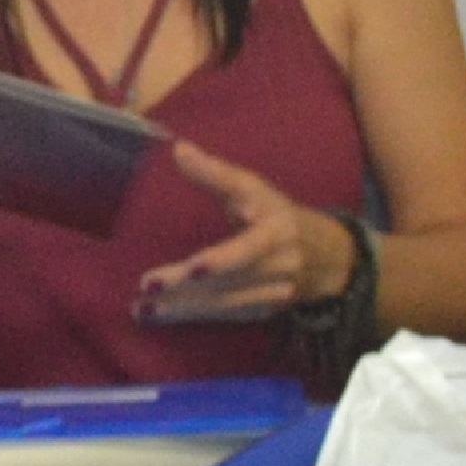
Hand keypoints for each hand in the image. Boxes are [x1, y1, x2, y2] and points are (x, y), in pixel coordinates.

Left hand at [134, 139, 347, 326]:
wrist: (323, 255)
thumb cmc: (275, 214)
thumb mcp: (253, 188)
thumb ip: (215, 173)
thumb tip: (178, 149)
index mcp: (278, 232)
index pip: (251, 247)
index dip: (224, 259)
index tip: (195, 268)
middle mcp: (279, 266)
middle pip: (230, 280)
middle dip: (187, 287)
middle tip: (148, 287)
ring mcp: (273, 293)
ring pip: (224, 303)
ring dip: (181, 308)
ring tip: (142, 309)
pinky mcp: (262, 310)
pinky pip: (224, 316)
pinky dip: (190, 317)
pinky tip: (159, 316)